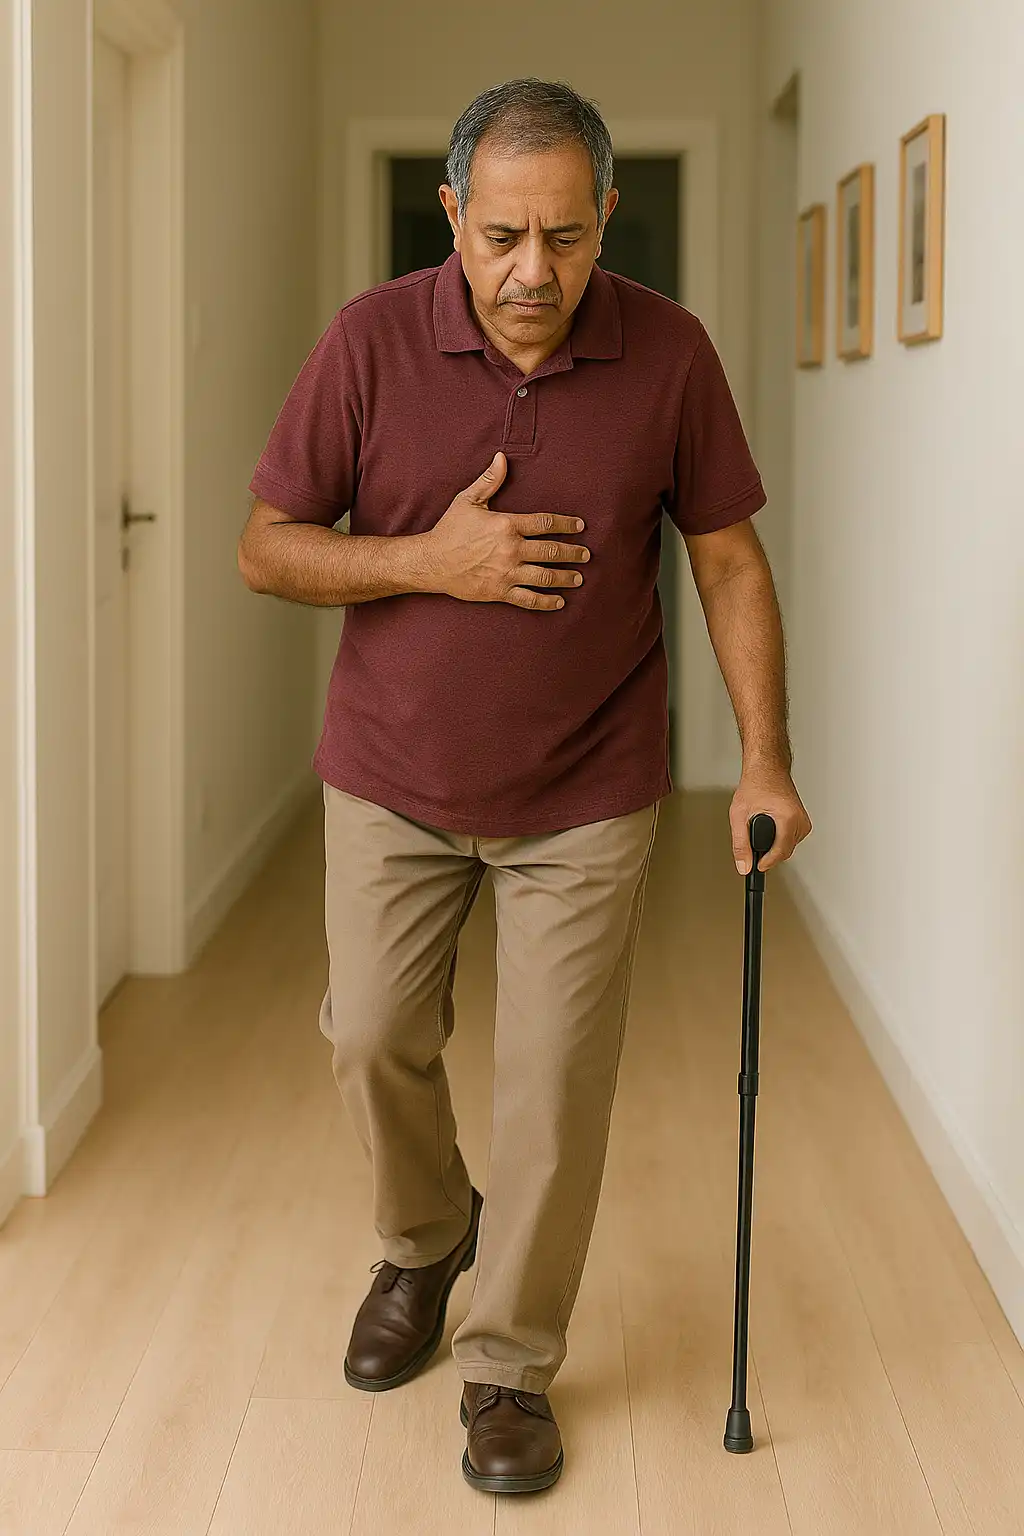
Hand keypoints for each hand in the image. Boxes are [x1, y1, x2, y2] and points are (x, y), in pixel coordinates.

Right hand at [420, 451, 589, 610]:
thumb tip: (502, 458)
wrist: (432, 562)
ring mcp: (507, 572)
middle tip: (586, 554)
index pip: (545, 523)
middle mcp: (511, 550)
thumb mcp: (468, 500)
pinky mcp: (500, 591)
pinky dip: (546, 602)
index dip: (566, 524)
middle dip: (573, 553)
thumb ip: (489, 481)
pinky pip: (529, 599)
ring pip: (545, 576)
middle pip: (552, 551)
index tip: (580, 527)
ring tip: (579, 578)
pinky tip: (560, 602)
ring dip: (566, 578)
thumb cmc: (450, 529)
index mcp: (507, 525)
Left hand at [730, 761, 811, 873]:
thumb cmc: (756, 784)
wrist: (767, 770)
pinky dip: (780, 840)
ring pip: (788, 848)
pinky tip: (770, 830)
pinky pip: (792, 840)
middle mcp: (799, 819)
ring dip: (773, 846)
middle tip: (752, 845)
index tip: (757, 866)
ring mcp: (804, 820)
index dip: (766, 862)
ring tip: (760, 832)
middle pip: (784, 852)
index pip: (780, 852)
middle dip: (767, 853)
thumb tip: (744, 865)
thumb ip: (740, 843)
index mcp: (787, 817)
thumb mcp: (739, 815)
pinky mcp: (803, 821)